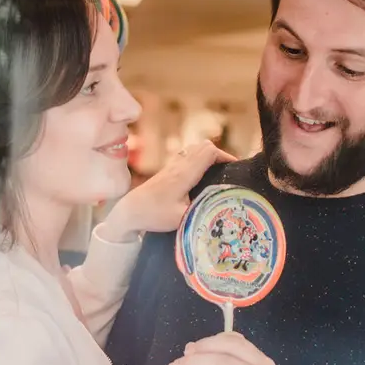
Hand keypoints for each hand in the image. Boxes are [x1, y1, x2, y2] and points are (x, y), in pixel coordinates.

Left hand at [99, 140, 235, 242]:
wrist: (129, 211)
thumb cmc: (154, 215)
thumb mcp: (182, 218)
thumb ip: (203, 212)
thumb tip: (224, 210)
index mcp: (185, 173)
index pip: (210, 152)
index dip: (226, 156)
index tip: (236, 168)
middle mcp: (179, 165)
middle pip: (204, 146)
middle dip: (220, 155)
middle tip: (229, 171)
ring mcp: (172, 166)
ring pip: (195, 149)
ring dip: (208, 156)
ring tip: (217, 172)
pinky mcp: (167, 171)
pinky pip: (187, 156)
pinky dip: (198, 159)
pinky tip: (200, 175)